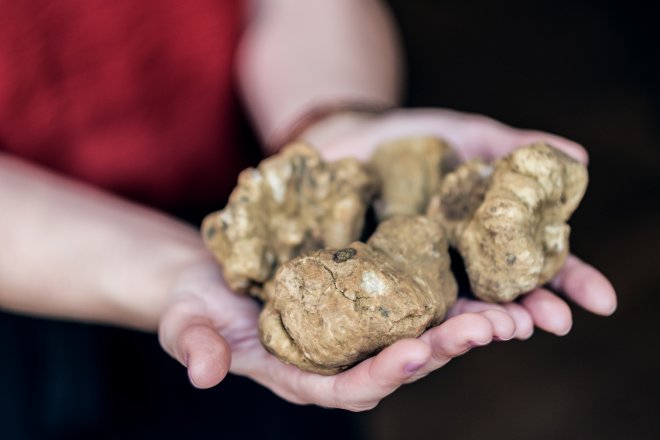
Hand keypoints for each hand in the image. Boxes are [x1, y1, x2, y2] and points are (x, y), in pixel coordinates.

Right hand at [159, 256, 516, 410]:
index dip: (383, 374)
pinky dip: (449, 294)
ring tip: (508, 313)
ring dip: (464, 326)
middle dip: (444, 350)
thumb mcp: (187, 322)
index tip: (417, 353)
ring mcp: (357, 331)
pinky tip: (484, 280)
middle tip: (489, 329)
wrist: (213, 278)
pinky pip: (413, 301)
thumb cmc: (196, 304)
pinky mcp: (367, 299)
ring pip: (418, 335)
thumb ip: (196, 346)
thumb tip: (202, 373)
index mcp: (302, 377)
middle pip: (398, 364)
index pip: (348, 389)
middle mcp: (338, 361)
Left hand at [304, 107, 617, 337]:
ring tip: (503, 330)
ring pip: (454, 309)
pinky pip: (400, 302)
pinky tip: (436, 330)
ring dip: (481, 324)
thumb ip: (512, 147)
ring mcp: (418, 273)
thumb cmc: (410, 136)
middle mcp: (457, 261)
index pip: (533, 264)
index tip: (600, 301)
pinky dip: (422, 319)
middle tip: (551, 323)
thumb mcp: (465, 134)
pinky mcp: (379, 278)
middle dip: (528, 311)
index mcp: (485, 233)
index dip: (569, 282)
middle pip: (498, 296)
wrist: (346, 139)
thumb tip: (580, 158)